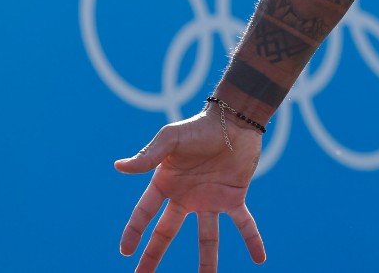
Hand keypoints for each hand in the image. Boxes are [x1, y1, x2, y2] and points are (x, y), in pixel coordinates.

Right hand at [115, 111, 266, 272]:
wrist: (234, 120)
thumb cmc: (199, 126)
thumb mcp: (171, 138)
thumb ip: (148, 155)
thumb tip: (119, 167)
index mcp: (166, 183)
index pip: (145, 212)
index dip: (134, 231)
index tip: (125, 251)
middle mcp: (185, 197)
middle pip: (167, 233)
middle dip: (153, 255)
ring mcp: (209, 200)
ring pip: (206, 237)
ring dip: (207, 261)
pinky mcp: (233, 198)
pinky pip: (244, 224)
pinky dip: (252, 240)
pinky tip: (259, 258)